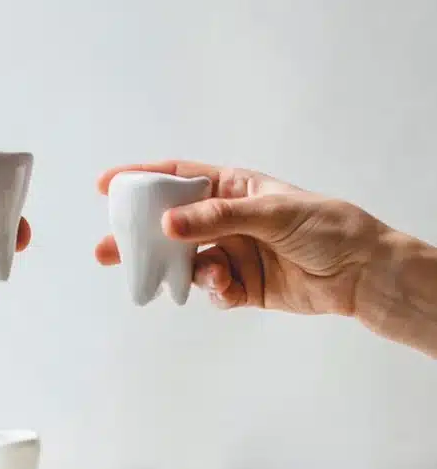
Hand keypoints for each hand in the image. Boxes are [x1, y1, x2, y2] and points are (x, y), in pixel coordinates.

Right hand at [95, 160, 386, 316]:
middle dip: (140, 238)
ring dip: (180, 270)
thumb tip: (168, 223)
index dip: (141, 179)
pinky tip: (228, 288)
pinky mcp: (241, 286)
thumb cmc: (326, 227)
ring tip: (185, 276)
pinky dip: (213, 291)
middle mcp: (226, 220)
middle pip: (171, 226)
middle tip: (107, 250)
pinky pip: (212, 289)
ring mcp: (232, 253)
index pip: (178, 178)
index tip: (108, 186)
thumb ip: (218, 217)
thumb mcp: (272, 212)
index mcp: (232, 188)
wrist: (362, 273)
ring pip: (187, 262)